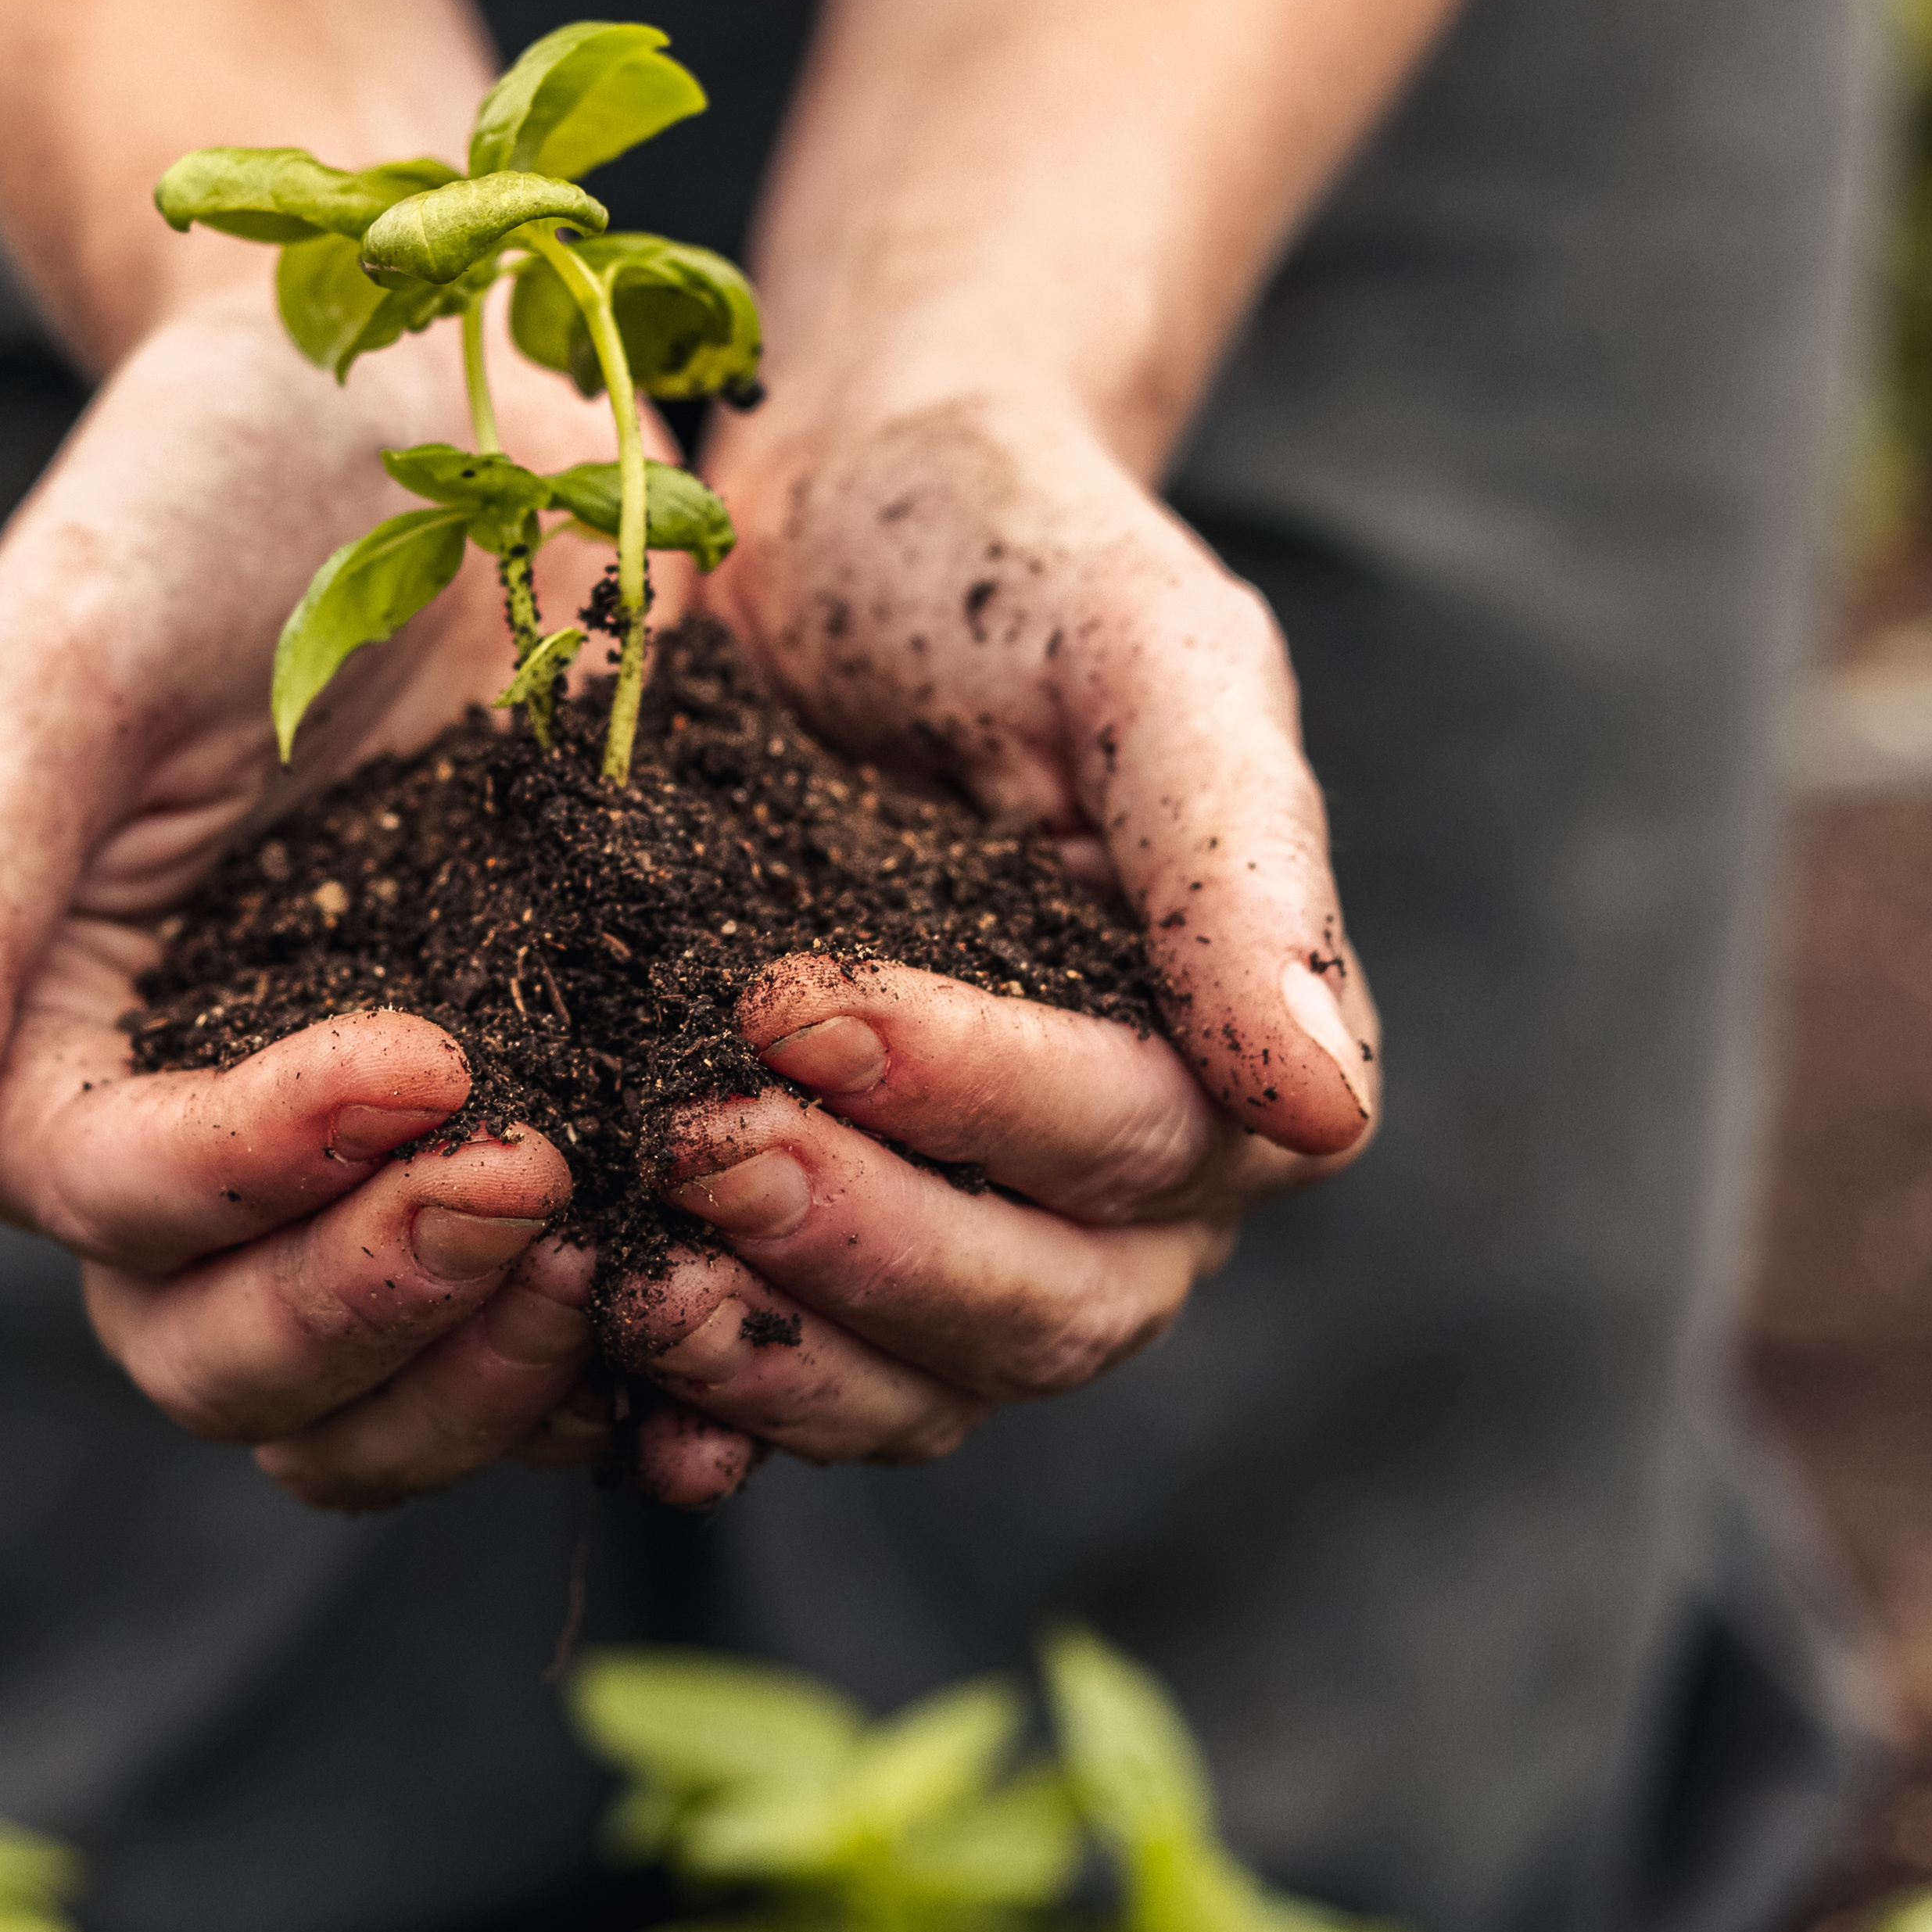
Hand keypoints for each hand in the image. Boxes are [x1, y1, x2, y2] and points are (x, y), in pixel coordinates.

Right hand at [0, 303, 637, 1510]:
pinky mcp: (567, 1121)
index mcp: (60, 1045)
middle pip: (235, 1361)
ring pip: (397, 1400)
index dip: (254, 1182)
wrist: (440, 385)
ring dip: (500, 1381)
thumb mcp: (51, 663)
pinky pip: (585, 1334)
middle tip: (535, 1184)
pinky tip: (744, 1325)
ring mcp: (395, 1153)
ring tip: (628, 1250)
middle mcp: (214, 1136)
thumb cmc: (203, 487)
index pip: (121, 1208)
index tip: (422, 1064)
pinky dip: (646, 1363)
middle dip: (377, 1312)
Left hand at [623, 376, 1379, 1491]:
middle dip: (863, 1240)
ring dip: (781, 1355)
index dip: (978, 1100)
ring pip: (924, 1384)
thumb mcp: (1141, 650)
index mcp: (1237, 1046)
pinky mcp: (821, 1237)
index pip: (1143, 1144)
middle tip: (696, 1136)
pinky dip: (708, 1407)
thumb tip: (1322, 1109)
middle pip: (1045, 1306)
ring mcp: (974, 1221)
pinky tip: (609, 1383)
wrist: (821, 524)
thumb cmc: (1002, 557)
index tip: (796, 1002)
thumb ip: (1236, 860)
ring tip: (630, 1275)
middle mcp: (1128, 1178)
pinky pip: (796, 1384)